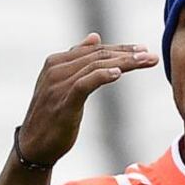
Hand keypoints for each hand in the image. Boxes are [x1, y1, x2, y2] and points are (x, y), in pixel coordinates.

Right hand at [17, 32, 158, 165]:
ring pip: (95, 66)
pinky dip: (102, 76)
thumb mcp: (63, 84)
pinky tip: (118, 74)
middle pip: (98, 55)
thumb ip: (77, 60)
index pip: (94, 50)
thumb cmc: (51, 116)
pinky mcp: (63, 102)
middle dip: (127, 54)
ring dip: (124, 63)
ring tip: (145, 62)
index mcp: (56, 62)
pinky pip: (85, 84)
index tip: (143, 51)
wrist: (33, 147)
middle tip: (150, 56)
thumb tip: (95, 37)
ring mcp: (58, 85)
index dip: (120, 48)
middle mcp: (56, 69)